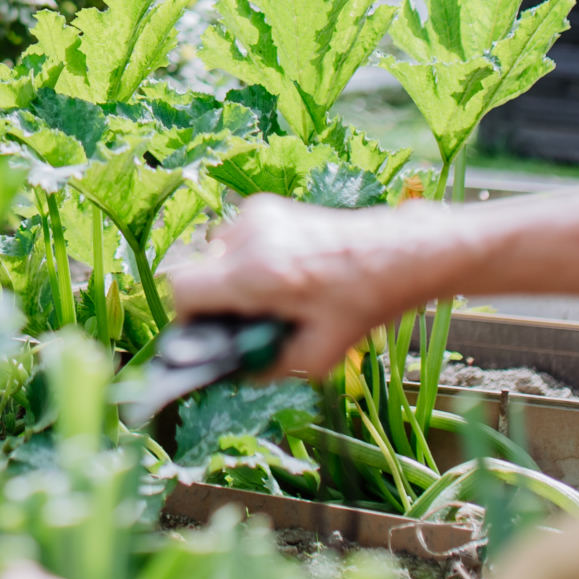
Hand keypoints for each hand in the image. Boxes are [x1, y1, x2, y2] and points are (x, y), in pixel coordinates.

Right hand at [163, 193, 457, 379]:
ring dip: (230, 278)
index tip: (210, 332)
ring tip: (271, 295)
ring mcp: (256, 215)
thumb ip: (267, 369)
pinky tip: (281, 273)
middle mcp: (249, 237)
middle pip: (197, 271)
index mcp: (258, 273)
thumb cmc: (363, 303)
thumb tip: (233, 373)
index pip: (182, 288)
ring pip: (214, 253)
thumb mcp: (318, 355)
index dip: (189, 318)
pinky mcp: (266, 205)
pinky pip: (235, 238)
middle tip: (247, 319)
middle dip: (214, 300)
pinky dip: (246, 259)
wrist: (395, 253)